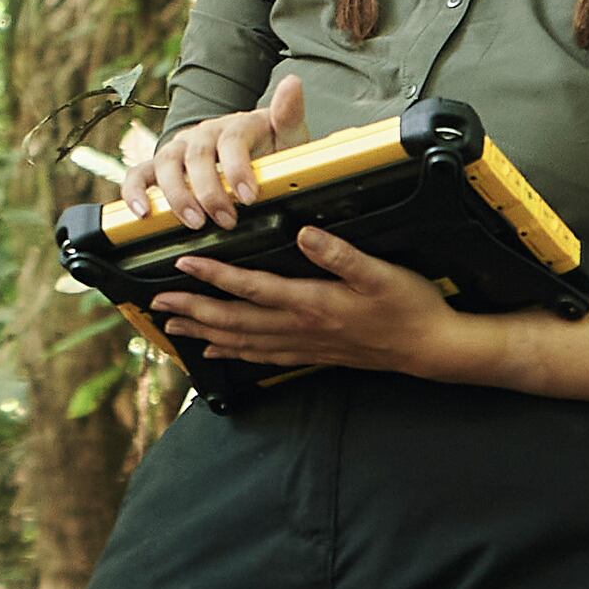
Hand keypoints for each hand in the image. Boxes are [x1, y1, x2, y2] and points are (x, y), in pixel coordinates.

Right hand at [136, 69, 306, 235]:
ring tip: (194, 223)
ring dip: (177, 195)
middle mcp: (204, 133)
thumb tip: (292, 83)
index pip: (232, 140)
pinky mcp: (161, 167)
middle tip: (227, 220)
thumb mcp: (289, 135)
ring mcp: (180, 148)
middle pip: (198, 155)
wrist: (252, 156)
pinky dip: (135, 192)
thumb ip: (289, 113)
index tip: (249, 197)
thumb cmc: (271, 150)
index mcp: (235, 125)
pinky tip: (142, 213)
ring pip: (166, 163)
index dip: (238, 168)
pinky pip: (140, 174)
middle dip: (210, 191)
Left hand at [149, 225, 472, 382]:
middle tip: (158, 304)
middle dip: (193, 310)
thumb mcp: (381, 272)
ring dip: (205, 333)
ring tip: (174, 327)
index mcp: (311, 303)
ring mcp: (304, 345)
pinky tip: (219, 353)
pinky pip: (262, 356)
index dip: (214, 276)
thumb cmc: (408, 307)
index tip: (183, 264)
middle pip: (234, 320)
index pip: (251, 287)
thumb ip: (340, 253)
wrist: (430, 349)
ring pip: (242, 342)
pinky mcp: (312, 354)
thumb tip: (304, 233)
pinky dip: (235, 353)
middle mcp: (300, 327)